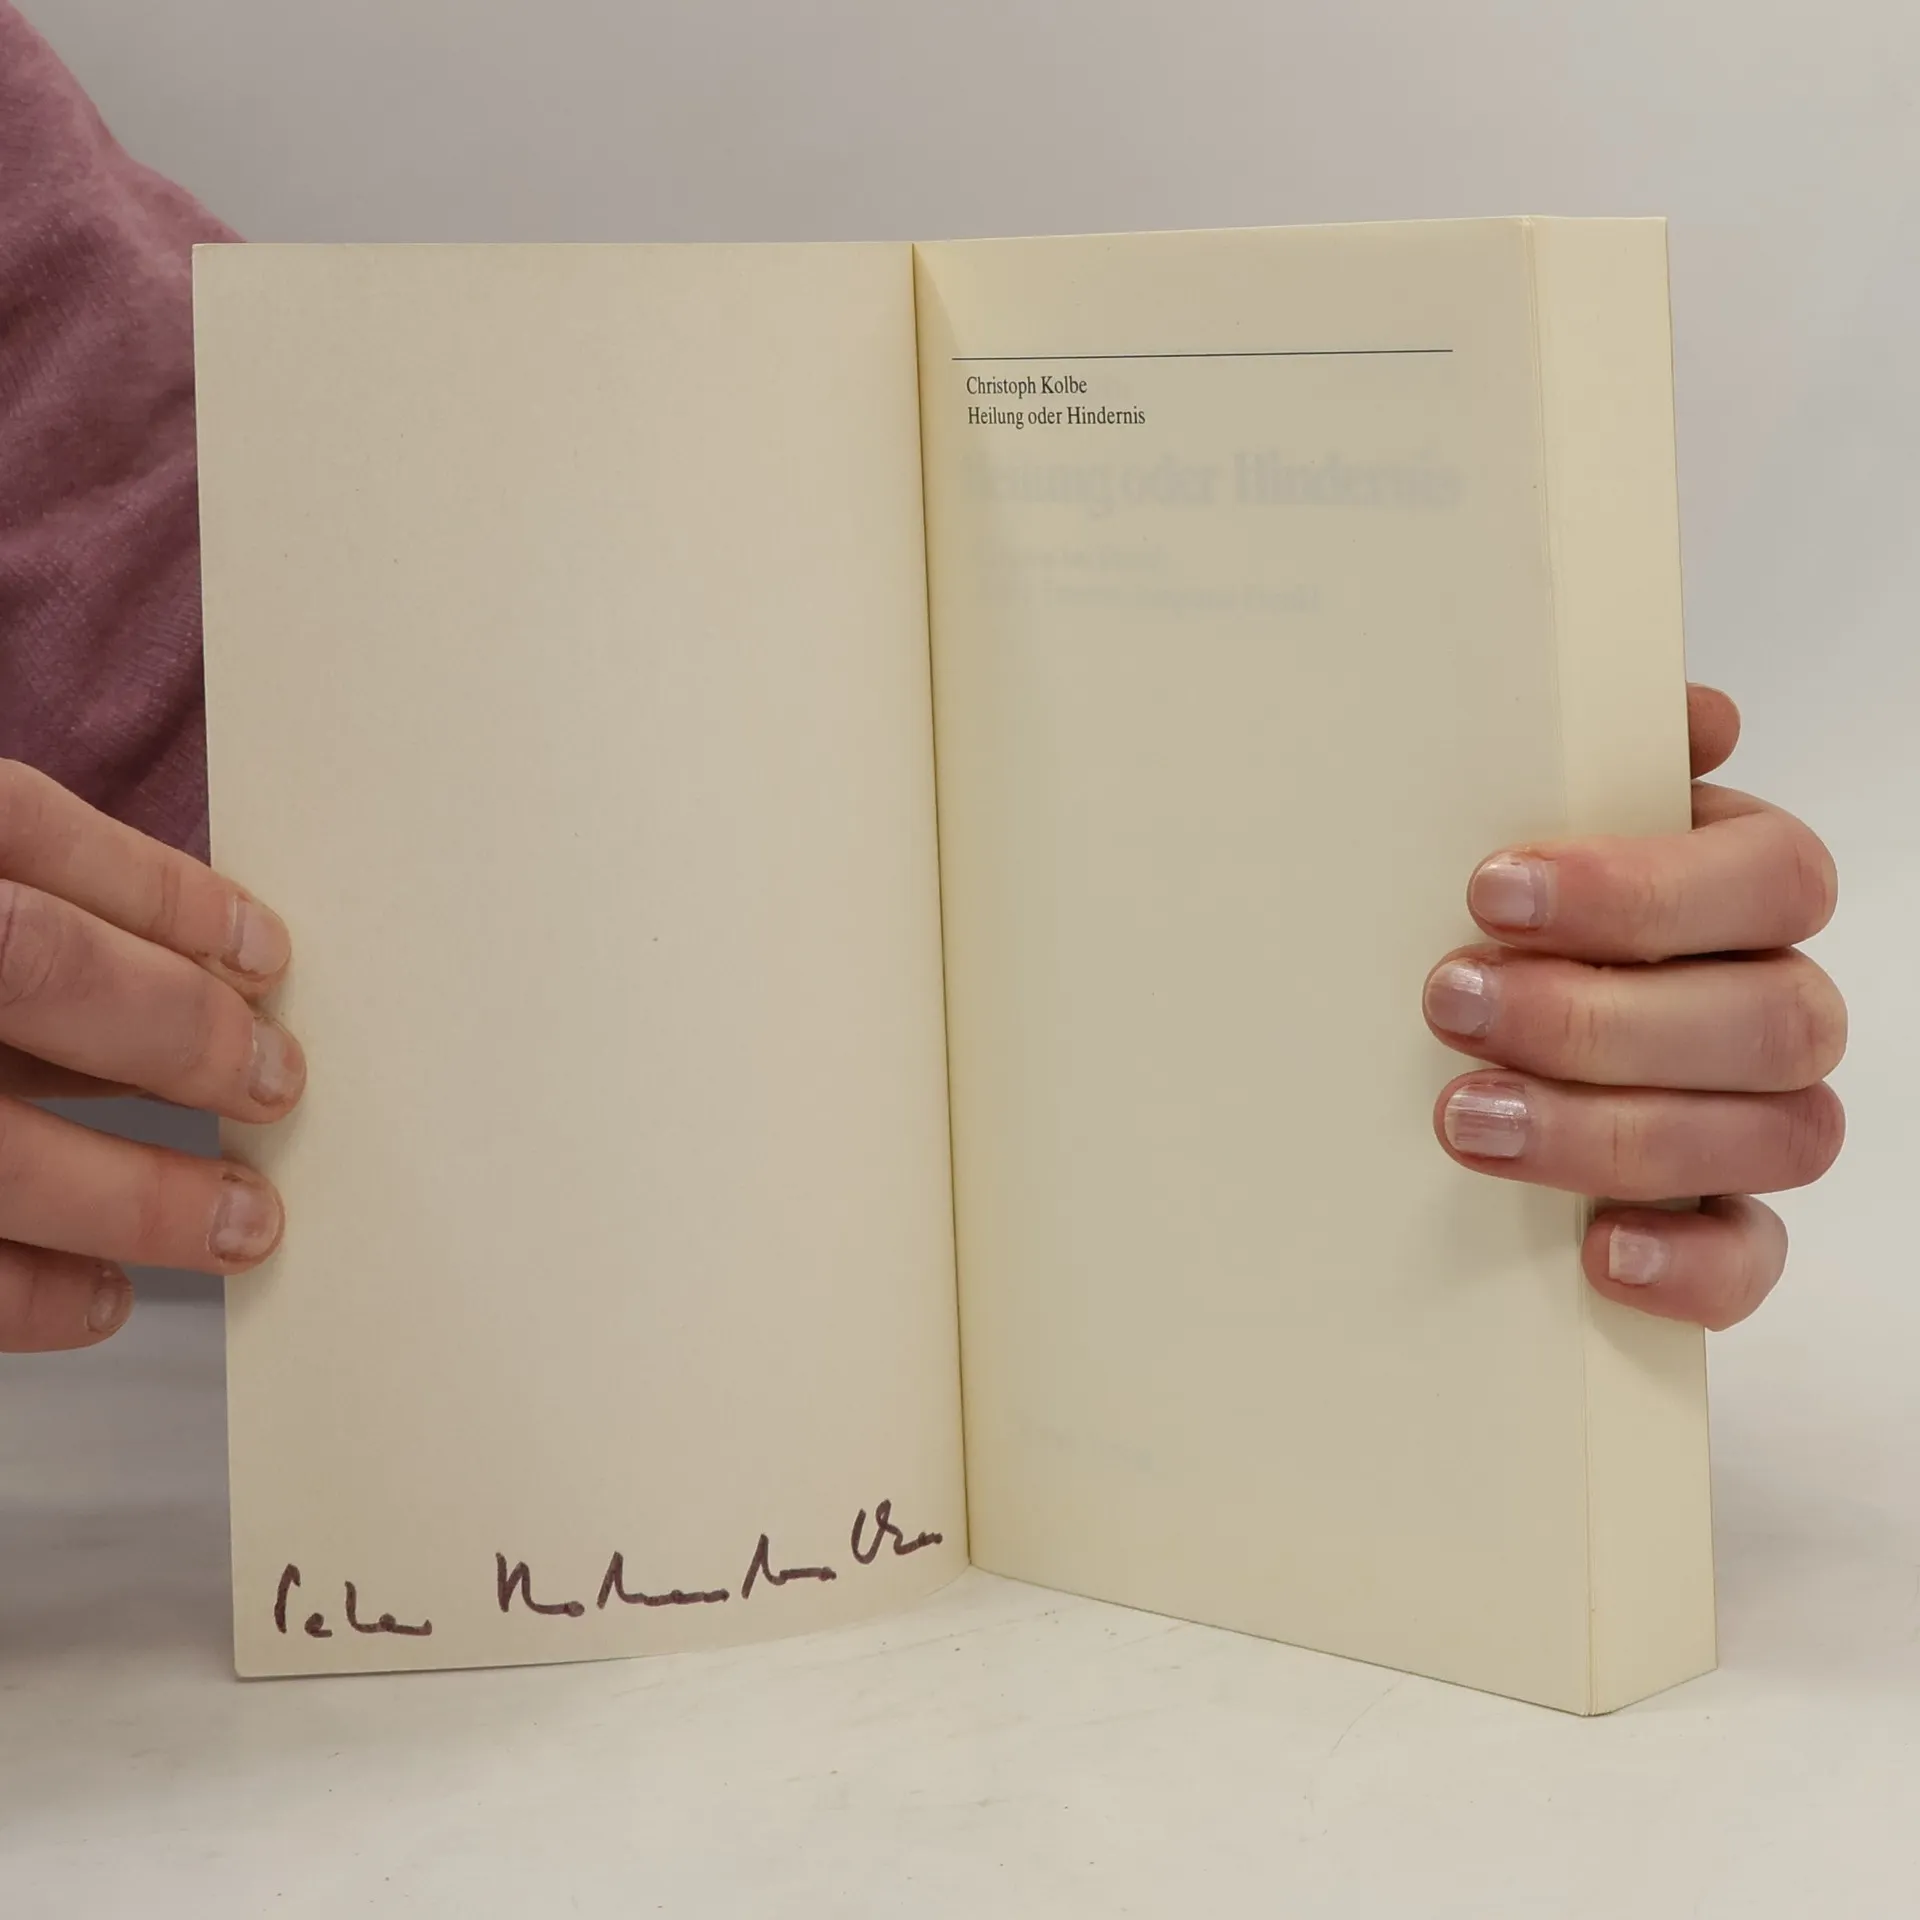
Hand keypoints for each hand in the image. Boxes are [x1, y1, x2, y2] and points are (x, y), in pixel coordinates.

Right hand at [0, 761, 302, 1351]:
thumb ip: (7, 883)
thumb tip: (194, 961)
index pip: (18, 824)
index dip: (162, 893)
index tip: (266, 955)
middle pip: (29, 962)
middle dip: (178, 1027)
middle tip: (276, 1082)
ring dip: (133, 1191)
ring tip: (238, 1220)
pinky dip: (26, 1293)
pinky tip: (101, 1297)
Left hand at [1424, 686, 1842, 1329]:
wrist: (1452, 1033)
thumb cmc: (1498, 917)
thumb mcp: (1521, 822)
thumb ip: (1595, 758)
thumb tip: (1696, 715)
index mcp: (1743, 889)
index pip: (1772, 878)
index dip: (1642, 890)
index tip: (1490, 892)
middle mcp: (1775, 1003)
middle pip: (1773, 1019)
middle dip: (1598, 1018)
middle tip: (1451, 1004)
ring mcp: (1761, 1120)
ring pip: (1773, 1137)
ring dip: (1612, 1131)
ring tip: (1465, 1117)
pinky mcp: (1721, 1225)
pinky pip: (1752, 1261)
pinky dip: (1685, 1263)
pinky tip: (1595, 1249)